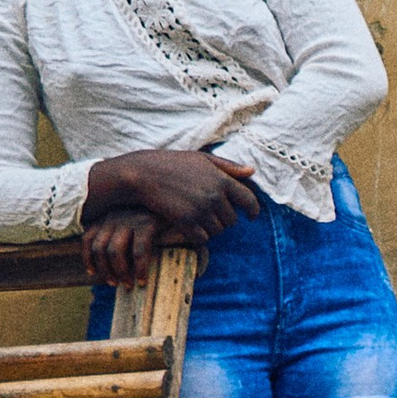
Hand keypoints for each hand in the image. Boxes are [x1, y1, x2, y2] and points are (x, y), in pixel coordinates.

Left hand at [81, 207, 163, 286]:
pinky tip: (143, 280)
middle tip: (114, 284)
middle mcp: (114, 216)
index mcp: (107, 215)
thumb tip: (116, 261)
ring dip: (119, 272)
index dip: (88, 258)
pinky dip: (139, 269)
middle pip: (98, 248)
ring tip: (128, 284)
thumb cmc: (154, 213)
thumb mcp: (131, 219)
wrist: (176, 197)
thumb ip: (121, 233)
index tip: (92, 273)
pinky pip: (138, 252)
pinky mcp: (147, 224)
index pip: (87, 238)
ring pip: (113, 251)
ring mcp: (130, 219)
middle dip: (104, 270)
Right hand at [89, 150, 259, 245]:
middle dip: (223, 219)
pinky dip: (198, 236)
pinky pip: (202, 239)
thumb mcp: (202, 159)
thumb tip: (252, 171)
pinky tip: (190, 227)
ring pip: (218, 231)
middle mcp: (214, 196)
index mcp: (222, 180)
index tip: (252, 217)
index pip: (249, 201)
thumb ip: (229, 167)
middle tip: (209, 213)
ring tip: (197, 217)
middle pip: (231, 220)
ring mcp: (201, 210)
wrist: (143, 174)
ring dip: (210, 228)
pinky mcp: (186, 222)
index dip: (253, 211)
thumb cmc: (173, 164)